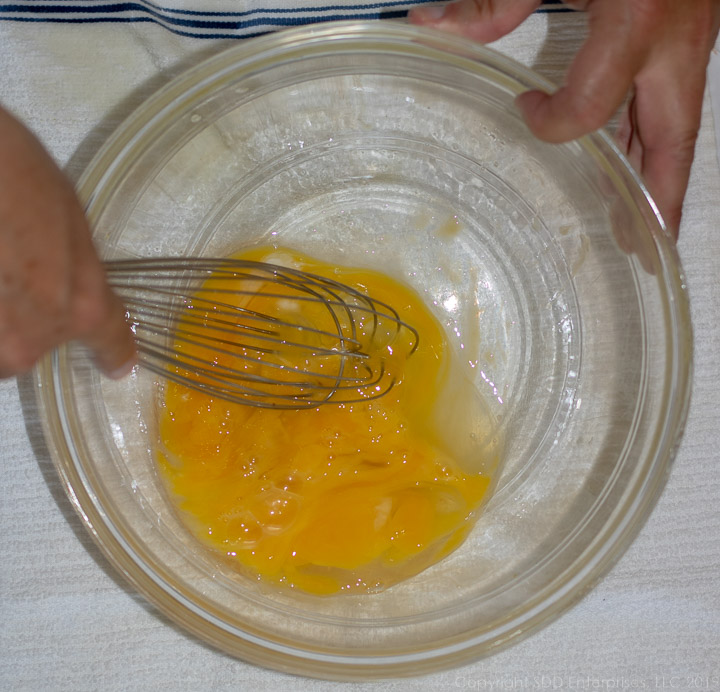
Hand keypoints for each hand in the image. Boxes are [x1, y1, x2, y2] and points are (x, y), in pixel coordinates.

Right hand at [0, 106, 135, 378]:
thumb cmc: (15, 178)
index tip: (117, 365)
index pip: (109, 341)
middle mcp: (33, 336)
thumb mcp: (67, 222)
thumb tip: (63, 275)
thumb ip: (72, 266)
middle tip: (10, 273)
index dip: (113, 353)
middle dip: (17, 320)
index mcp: (82, 306)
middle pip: (27, 349)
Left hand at [409, 0, 719, 236]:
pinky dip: (658, 137)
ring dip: (659, 175)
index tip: (525, 111)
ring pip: (680, 125)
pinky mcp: (692, 34)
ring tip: (641, 222)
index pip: (590, 108)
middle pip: (674, 143)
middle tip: (645, 246)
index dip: (553, 123)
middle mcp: (675, 41)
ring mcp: (691, 40)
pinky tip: (638, 158)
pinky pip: (677, 101)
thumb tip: (428, 26)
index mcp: (635, 23)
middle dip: (659, 199)